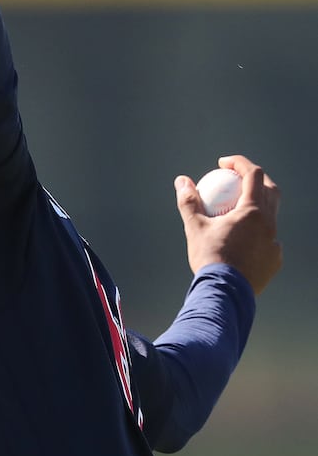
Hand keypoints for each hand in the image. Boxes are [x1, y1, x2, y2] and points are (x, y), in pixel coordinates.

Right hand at [174, 154, 282, 294]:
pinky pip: (268, 241)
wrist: (224, 292)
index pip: (253, 174)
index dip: (239, 163)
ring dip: (258, 208)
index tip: (224, 164)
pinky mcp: (274, 260)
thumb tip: (181, 180)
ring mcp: (274, 243)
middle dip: (256, 179)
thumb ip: (189, 201)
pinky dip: (257, 235)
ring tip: (239, 212)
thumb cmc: (209, 258)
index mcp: (253, 211)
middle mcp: (269, 224)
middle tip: (238, 181)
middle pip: (270, 190)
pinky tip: (244, 242)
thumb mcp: (195, 227)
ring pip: (271, 217)